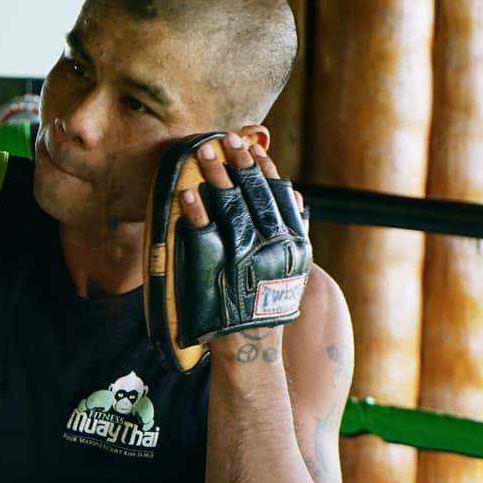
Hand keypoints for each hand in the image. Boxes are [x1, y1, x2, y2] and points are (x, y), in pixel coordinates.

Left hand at [174, 131, 310, 346]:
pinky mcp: (221, 271)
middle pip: (255, 193)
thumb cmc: (267, 303)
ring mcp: (248, 257)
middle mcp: (276, 246)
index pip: (278, 193)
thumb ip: (294, 229)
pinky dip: (196, 211)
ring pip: (232, 207)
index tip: (251, 143)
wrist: (250, 345)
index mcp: (295, 241)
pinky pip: (206, 234)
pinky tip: (186, 193)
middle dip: (238, 161)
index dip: (264, 166)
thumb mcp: (291, 266)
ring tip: (203, 152)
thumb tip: (294, 192)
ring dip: (217, 175)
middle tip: (223, 138)